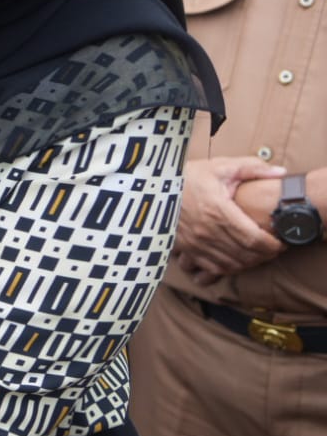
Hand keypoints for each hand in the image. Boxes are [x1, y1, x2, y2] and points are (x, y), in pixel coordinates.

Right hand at [173, 156, 287, 282]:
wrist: (153, 186)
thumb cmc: (188, 176)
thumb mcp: (220, 166)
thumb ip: (253, 168)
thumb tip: (281, 172)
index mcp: (218, 211)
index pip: (254, 239)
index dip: (273, 245)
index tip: (282, 242)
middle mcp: (206, 231)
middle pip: (246, 254)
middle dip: (266, 255)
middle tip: (274, 248)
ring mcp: (195, 243)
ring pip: (232, 264)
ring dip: (250, 263)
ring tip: (259, 253)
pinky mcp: (186, 249)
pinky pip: (213, 268)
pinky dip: (230, 268)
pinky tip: (237, 260)